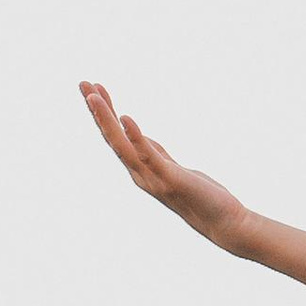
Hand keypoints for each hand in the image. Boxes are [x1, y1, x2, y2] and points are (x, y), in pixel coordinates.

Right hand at [80, 85, 251, 250]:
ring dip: (107, 119)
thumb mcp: (172, 169)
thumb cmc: (200, 196)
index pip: (116, 137)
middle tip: (82, 82)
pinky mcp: (170, 179)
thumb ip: (155, 154)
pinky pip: (149, 155)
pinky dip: (136, 137)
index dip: (104, 113)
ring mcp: (153, 178)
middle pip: (112, 138)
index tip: (93, 88)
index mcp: (141, 169)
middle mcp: (140, 174)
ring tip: (94, 95)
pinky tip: (126, 118)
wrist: (223, 222)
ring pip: (122, 145)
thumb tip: (140, 138)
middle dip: (97, 110)